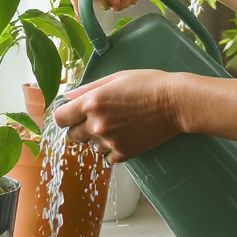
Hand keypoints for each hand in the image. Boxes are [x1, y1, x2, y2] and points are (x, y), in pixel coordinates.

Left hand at [52, 70, 183, 163]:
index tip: (71, 114)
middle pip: (72, 136)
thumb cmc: (147, 84)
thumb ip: (88, 89)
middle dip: (79, 128)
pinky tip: (124, 136)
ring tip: (116, 126)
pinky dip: (112, 150)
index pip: (60, 118)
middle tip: (96, 119)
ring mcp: (110, 141)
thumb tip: (68, 95)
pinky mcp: (124, 153)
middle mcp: (97, 124)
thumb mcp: (115, 78)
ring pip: (90, 147)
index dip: (64, 116)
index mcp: (92, 102)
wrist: (175, 103)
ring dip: (97, 140)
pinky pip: (107, 158)